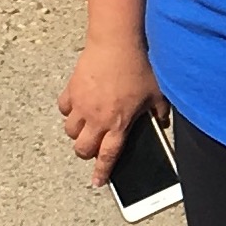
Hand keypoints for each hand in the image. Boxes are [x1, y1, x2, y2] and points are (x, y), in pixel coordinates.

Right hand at [58, 42, 164, 181]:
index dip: (101, 172)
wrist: (117, 43)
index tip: (97, 182)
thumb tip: (162, 121)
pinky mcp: (72, 89)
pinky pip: (63, 108)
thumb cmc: (139, 66)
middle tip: (92, 147)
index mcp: (118, 124)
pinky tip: (77, 106)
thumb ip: (160, 112)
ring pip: (69, 131)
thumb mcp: (157, 93)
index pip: (107, 156)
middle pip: (82, 148)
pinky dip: (68, 111)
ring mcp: (81, 104)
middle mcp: (96, 118)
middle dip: (86, 152)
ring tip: (86, 126)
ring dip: (76, 133)